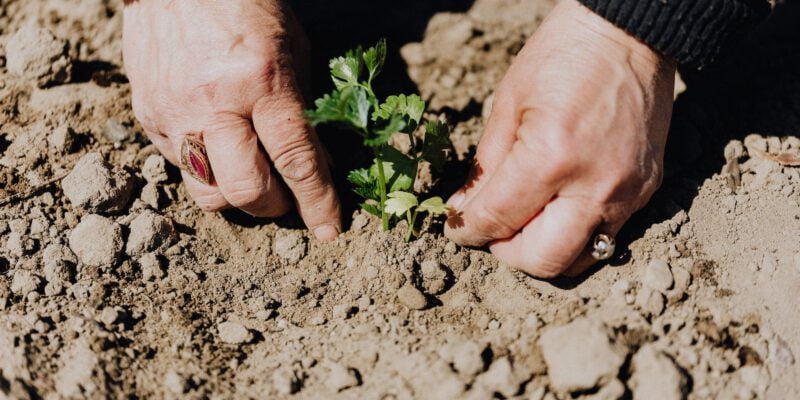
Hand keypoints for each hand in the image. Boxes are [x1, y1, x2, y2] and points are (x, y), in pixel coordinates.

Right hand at [123, 0, 340, 240]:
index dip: (317, 202)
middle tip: (287, 197)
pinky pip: (180, 168)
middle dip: (275, 207)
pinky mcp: (147, 117)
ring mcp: (174, 113)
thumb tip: (317, 165)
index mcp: (261, 81)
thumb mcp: (292, 50)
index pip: (295, 159)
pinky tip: (219, 146)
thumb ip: (303, 111)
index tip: (330, 230)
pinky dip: (208, 170)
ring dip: (238, 197)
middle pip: (246, 191)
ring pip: (207, 193)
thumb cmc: (246, 7)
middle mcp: (214, 103)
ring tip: (252, 175)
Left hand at [444, 0, 674, 276]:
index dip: (467, 231)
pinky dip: (574, 234)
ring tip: (526, 222)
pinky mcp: (646, 191)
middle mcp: (594, 185)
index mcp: (550, 157)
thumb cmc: (562, 57)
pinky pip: (606, 236)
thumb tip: (465, 212)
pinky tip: (558, 207)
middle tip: (493, 231)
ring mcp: (627, 193)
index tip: (457, 228)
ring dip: (543, 251)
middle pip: (542, 260)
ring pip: (579, 260)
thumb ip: (485, 167)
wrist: (629, 34)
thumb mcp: (508, 105)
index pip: (497, 220)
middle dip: (507, 253)